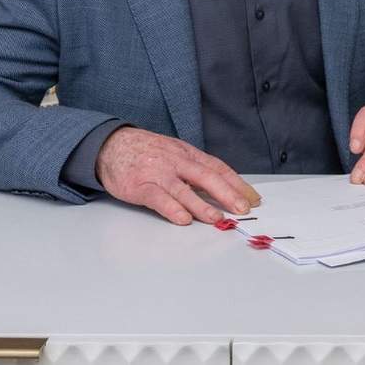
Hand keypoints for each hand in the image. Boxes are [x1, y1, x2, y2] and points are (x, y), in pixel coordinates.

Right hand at [96, 127, 261, 225]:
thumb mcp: (176, 153)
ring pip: (184, 190)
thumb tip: (222, 189)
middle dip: (228, 193)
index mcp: (188, 154)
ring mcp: (159, 173)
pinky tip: (183, 219)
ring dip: (202, 206)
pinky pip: (159, 198)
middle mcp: (177, 162)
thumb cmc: (147, 152)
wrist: (111, 145)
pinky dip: (172, 209)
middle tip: (243, 209)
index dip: (237, 183)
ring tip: (218, 219)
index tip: (253, 198)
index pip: (219, 168)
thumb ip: (195, 169)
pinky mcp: (140, 186)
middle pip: (207, 177)